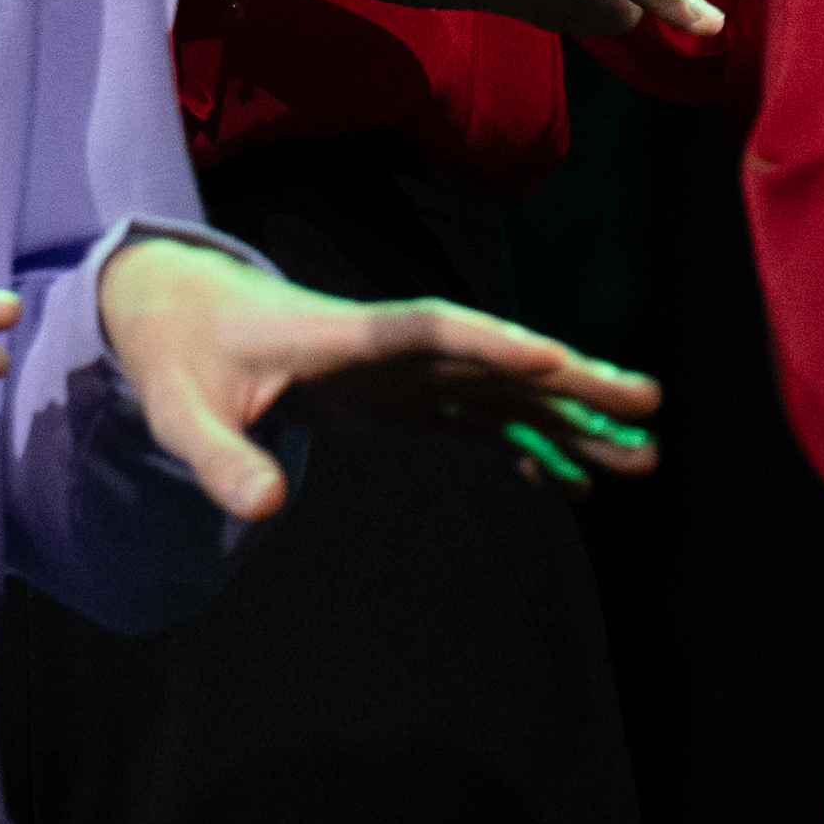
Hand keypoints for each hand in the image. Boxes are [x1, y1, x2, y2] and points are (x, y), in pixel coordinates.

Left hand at [94, 235, 664, 517]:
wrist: (178, 312)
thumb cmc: (176, 358)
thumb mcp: (176, 410)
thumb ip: (217, 457)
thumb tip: (264, 511)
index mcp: (335, 336)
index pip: (420, 330)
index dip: (481, 341)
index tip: (547, 354)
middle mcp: (386, 349)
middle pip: (490, 358)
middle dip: (567, 377)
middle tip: (646, 403)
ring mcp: (400, 374)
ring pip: (500, 390)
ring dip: (568, 417)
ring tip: (644, 454)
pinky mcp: (401, 399)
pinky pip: (477, 421)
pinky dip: (527, 447)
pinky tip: (576, 482)